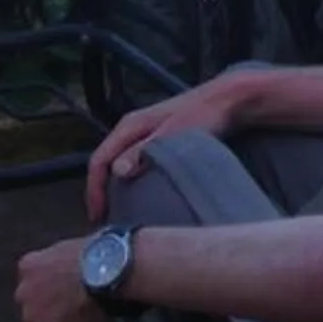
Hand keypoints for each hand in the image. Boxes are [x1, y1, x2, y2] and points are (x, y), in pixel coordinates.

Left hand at [14, 239, 107, 321]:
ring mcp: (31, 316)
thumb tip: (77, 276)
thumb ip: (62, 268)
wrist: (110, 269)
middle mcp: (23, 291)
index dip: (50, 303)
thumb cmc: (102, 255)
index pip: (32, 290)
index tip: (68, 309)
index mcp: (29, 267)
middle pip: (31, 317)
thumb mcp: (72, 251)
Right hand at [84, 74, 247, 216]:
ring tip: (119, 213)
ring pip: (119, 162)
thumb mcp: (172, 136)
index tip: (98, 218)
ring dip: (114, 187)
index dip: (94, 190)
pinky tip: (139, 195)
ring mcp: (145, 132)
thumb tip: (116, 171)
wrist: (228, 99)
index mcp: (129, 125)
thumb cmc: (202, 115)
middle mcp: (132, 127)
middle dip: (101, 191)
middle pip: (106, 162)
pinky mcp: (159, 139)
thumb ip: (143, 152)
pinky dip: (129, 180)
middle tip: (105, 222)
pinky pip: (134, 161)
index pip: (99, 160)